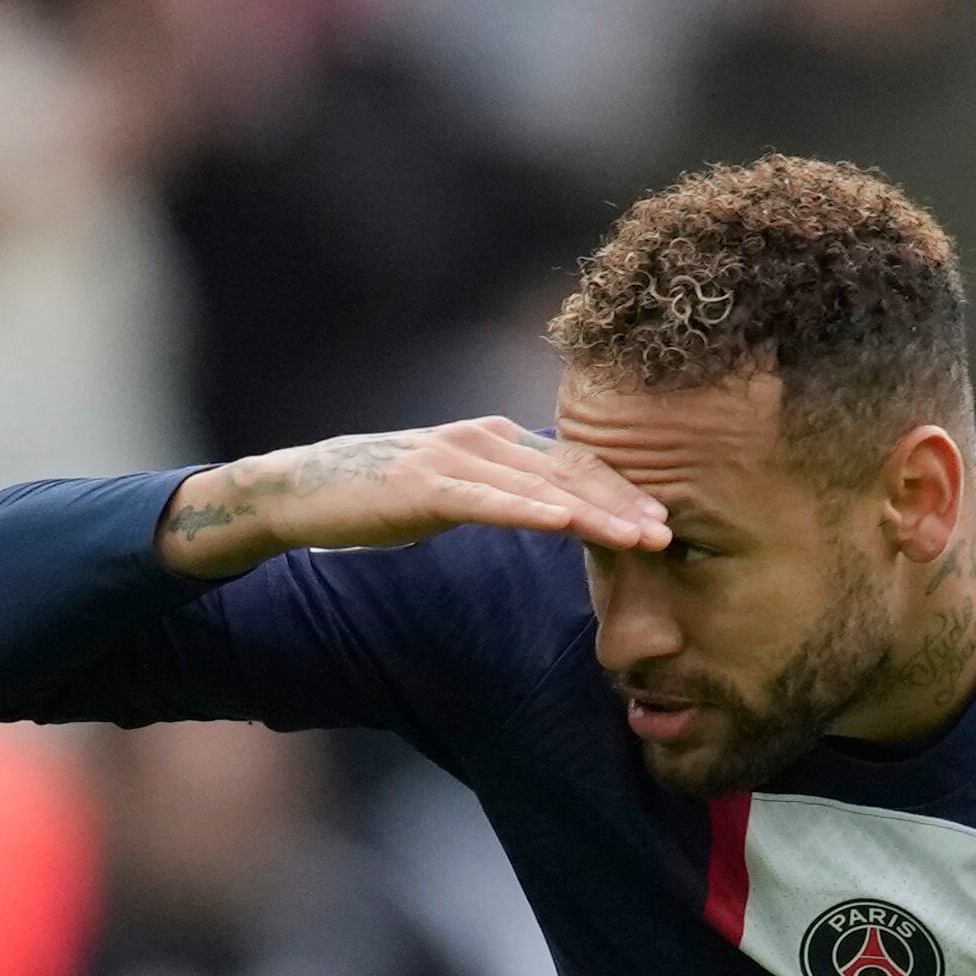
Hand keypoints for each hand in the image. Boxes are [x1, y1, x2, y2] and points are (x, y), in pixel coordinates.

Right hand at [155, 418, 669, 578]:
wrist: (300, 492)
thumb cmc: (376, 498)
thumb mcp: (453, 493)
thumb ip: (501, 496)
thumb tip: (550, 513)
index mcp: (494, 440)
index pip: (574, 464)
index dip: (623, 490)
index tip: (665, 519)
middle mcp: (483, 438)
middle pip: (572, 470)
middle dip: (627, 501)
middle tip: (674, 531)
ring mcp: (455, 457)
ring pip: (544, 484)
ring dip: (599, 511)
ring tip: (645, 536)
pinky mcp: (427, 484)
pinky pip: (492, 500)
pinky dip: (535, 511)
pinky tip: (570, 524)